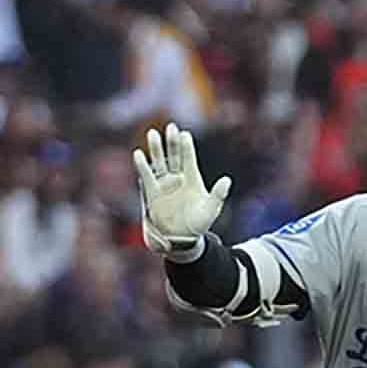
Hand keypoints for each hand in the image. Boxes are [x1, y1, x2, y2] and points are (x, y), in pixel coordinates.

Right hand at [132, 122, 231, 259]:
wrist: (183, 240)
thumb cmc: (199, 224)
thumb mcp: (211, 210)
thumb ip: (218, 195)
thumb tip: (227, 180)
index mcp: (192, 178)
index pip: (189, 158)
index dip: (187, 146)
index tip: (184, 134)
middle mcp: (178, 178)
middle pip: (174, 155)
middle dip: (172, 142)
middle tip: (171, 127)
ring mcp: (164, 184)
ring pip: (160, 162)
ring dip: (156, 149)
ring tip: (153, 134)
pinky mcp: (152, 193)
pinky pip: (147, 177)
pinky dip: (143, 166)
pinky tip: (139, 154)